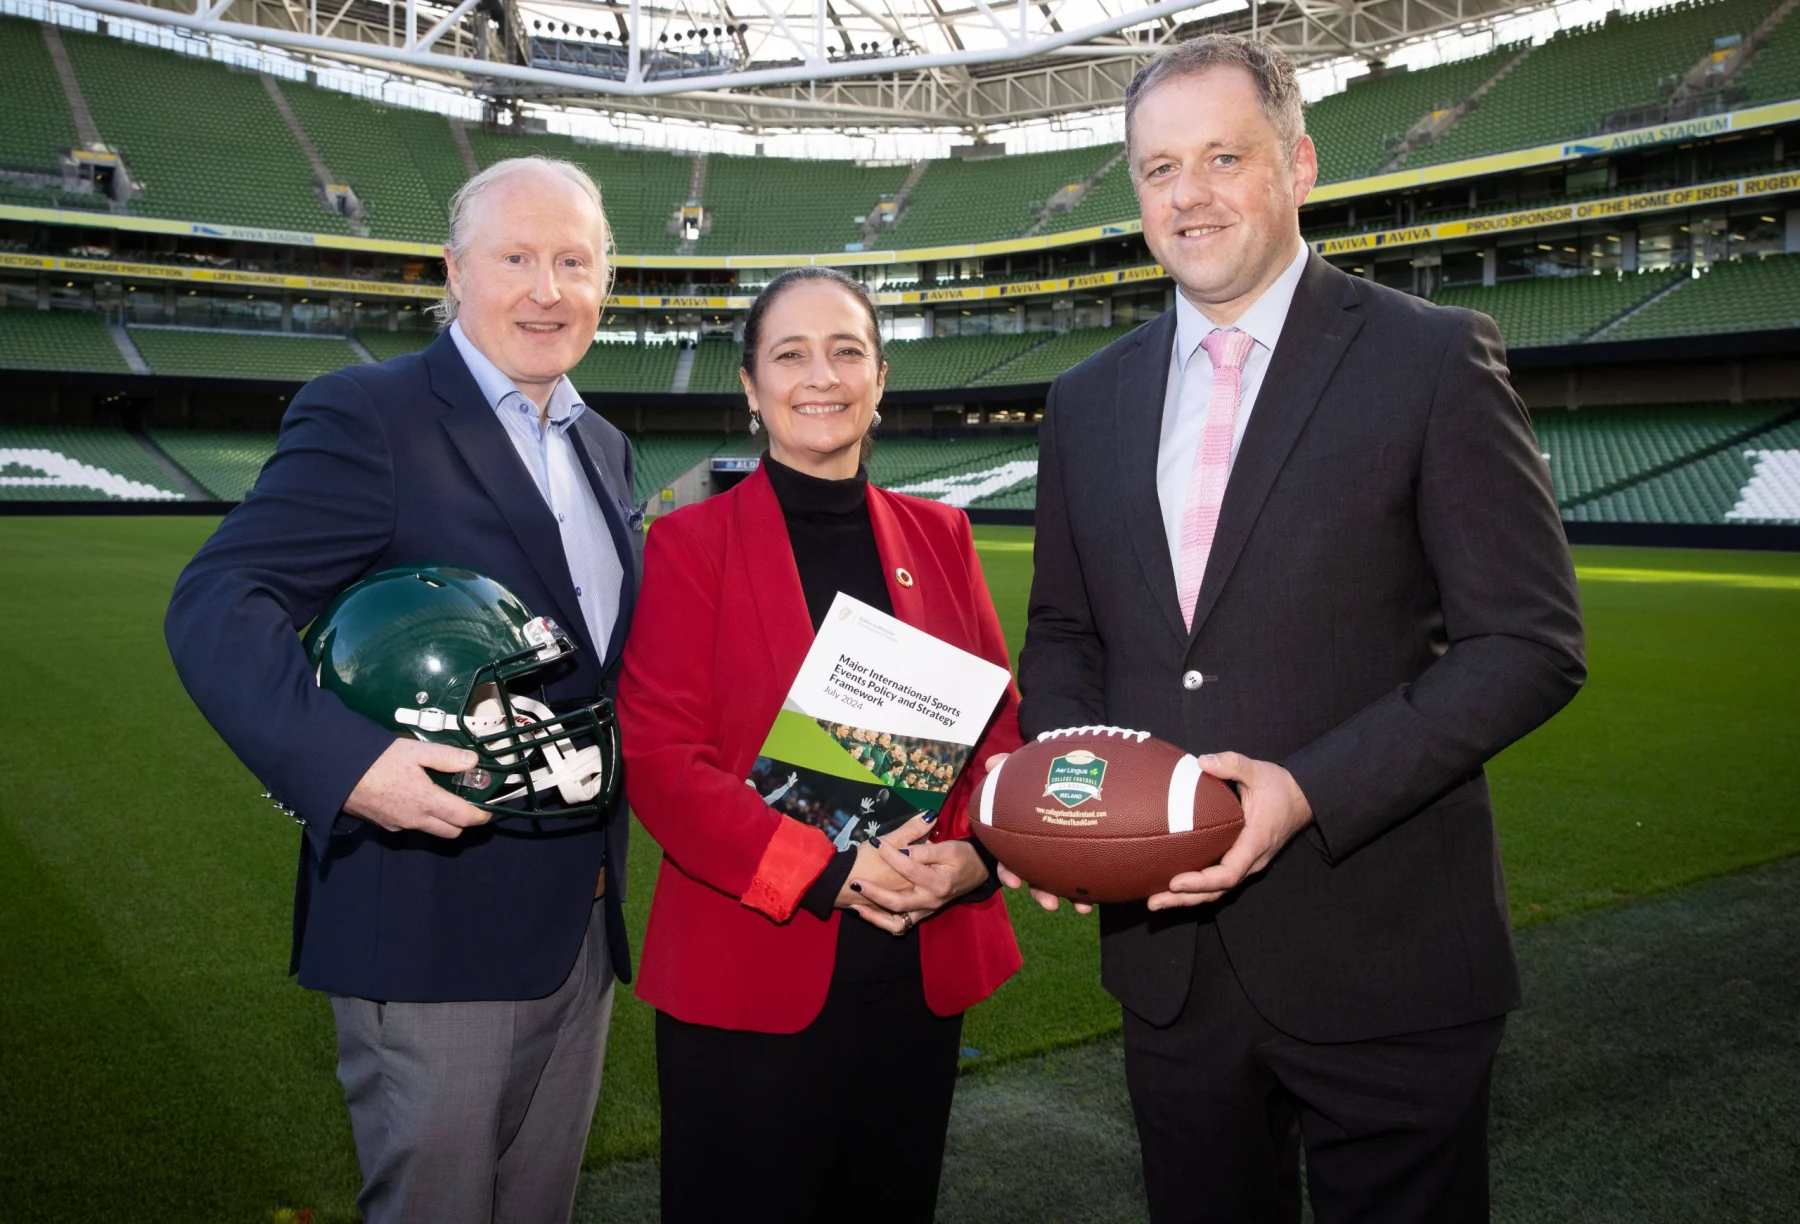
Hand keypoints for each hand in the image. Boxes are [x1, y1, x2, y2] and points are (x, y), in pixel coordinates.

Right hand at [343, 738, 492, 838]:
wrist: (337, 773)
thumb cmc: (377, 759)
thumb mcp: (415, 751)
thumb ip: (446, 757)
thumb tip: (473, 761)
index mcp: (427, 801)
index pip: (464, 818)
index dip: (481, 816)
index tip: (489, 809)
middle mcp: (415, 819)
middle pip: (451, 831)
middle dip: (464, 821)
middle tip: (467, 801)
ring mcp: (399, 825)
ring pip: (431, 830)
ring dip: (443, 820)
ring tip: (442, 797)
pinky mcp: (385, 825)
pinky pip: (411, 826)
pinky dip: (421, 818)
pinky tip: (415, 798)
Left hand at [850, 818, 989, 934]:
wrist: (978, 872)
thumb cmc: (963, 857)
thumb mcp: (948, 847)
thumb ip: (925, 849)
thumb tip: (903, 850)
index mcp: (939, 883)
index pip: (910, 868)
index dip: (891, 854)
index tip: (875, 842)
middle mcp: (931, 901)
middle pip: (898, 902)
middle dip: (874, 893)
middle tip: (855, 881)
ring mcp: (925, 911)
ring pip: (896, 922)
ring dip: (874, 916)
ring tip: (855, 905)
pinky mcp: (921, 914)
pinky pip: (899, 925)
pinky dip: (881, 921)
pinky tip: (865, 912)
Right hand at [981, 753, 1093, 914]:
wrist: (1079, 772)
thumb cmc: (1047, 773)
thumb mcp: (1027, 769)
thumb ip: (1008, 767)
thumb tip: (990, 762)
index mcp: (1023, 835)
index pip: (1009, 859)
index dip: (1008, 872)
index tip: (1013, 883)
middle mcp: (1040, 849)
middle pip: (1037, 876)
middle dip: (1042, 892)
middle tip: (1051, 903)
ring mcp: (1064, 853)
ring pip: (1063, 880)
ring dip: (1071, 895)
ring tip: (1083, 907)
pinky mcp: (1087, 853)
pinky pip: (1090, 872)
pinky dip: (1095, 884)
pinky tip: (1106, 889)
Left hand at [1147, 752, 1311, 910]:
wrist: (1301, 798)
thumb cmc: (1279, 786)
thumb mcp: (1257, 771)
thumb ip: (1232, 764)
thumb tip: (1202, 761)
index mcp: (1255, 842)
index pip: (1229, 873)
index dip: (1201, 882)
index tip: (1176, 882)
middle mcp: (1251, 860)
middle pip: (1217, 891)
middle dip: (1185, 899)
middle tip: (1154, 902)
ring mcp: (1246, 863)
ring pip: (1217, 890)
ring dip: (1187, 898)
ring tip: (1156, 901)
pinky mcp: (1240, 860)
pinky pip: (1217, 880)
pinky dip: (1196, 888)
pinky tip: (1172, 886)